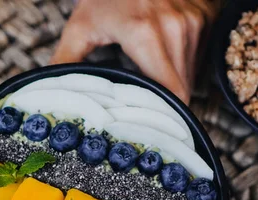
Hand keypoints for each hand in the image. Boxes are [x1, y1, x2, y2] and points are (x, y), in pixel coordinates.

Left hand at [51, 0, 214, 102]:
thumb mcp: (81, 27)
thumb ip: (66, 62)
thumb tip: (52, 93)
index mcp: (144, 34)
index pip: (171, 91)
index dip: (166, 113)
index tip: (156, 127)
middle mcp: (175, 27)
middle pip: (183, 86)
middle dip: (168, 101)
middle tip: (151, 110)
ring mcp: (192, 20)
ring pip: (192, 71)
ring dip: (176, 81)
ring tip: (154, 77)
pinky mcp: (204, 15)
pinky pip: (199, 53)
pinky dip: (185, 61)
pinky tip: (167, 56)